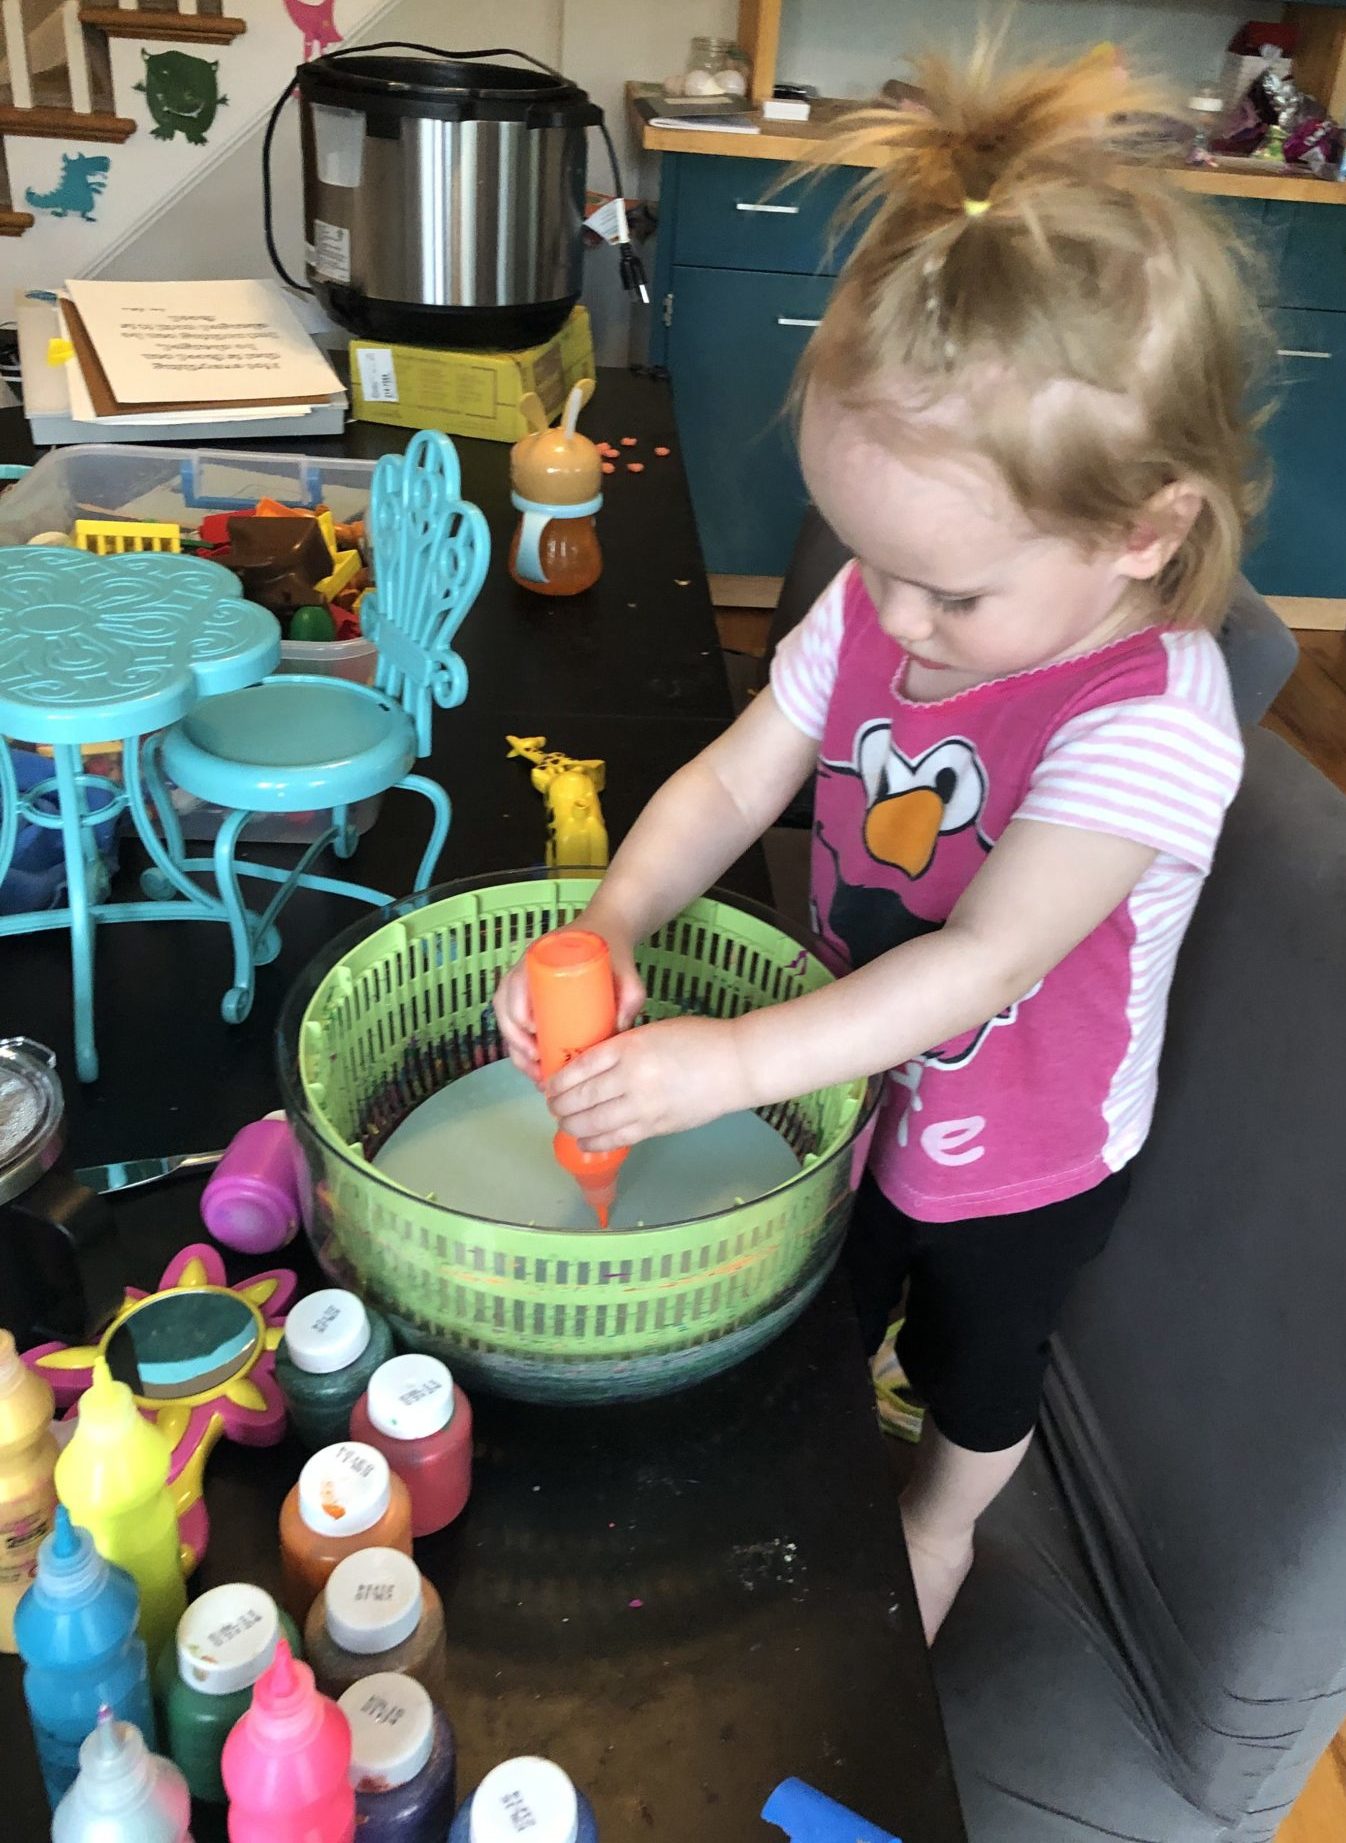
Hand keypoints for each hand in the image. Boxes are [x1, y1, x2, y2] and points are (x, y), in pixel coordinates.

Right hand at [493, 922, 645, 1081]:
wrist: (609, 932)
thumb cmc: (614, 953)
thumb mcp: (627, 974)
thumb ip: (630, 999)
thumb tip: (618, 1032)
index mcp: (541, 958)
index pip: (514, 986)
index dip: (517, 1013)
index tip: (534, 1034)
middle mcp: (526, 970)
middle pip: (505, 1008)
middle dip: (516, 1042)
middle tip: (538, 1064)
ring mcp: (526, 983)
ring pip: (508, 1019)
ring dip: (516, 1048)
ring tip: (536, 1072)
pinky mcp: (533, 996)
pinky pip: (516, 1021)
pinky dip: (519, 1044)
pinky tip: (533, 1064)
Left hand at [546, 1014, 748, 1150]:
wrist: (736, 1064)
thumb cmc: (698, 1039)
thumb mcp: (652, 1031)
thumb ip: (622, 1047)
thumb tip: (590, 1065)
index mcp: (629, 1047)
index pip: (580, 1066)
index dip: (558, 1080)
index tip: (549, 1084)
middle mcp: (631, 1078)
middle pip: (580, 1097)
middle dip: (559, 1105)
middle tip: (552, 1106)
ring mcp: (644, 1105)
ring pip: (593, 1122)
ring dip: (571, 1125)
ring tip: (564, 1123)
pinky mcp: (656, 1126)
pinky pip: (616, 1138)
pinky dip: (594, 1141)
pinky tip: (584, 1140)